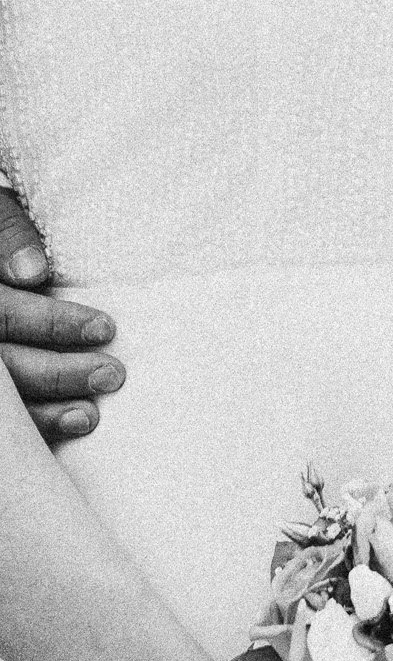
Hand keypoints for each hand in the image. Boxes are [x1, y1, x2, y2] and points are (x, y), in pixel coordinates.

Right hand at [0, 190, 123, 442]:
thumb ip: (8, 233)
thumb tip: (34, 270)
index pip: (4, 313)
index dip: (53, 323)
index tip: (106, 327)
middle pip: (5, 366)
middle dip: (60, 373)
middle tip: (113, 374)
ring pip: (1, 399)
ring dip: (45, 412)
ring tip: (92, 415)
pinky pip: (3, 416)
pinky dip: (34, 424)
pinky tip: (67, 427)